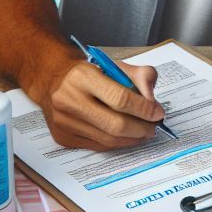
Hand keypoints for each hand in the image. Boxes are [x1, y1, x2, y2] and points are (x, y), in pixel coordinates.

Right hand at [35, 57, 163, 151]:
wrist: (53, 79)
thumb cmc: (88, 72)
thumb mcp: (115, 65)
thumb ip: (141, 76)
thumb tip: (152, 101)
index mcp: (82, 76)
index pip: (120, 99)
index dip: (144, 109)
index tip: (158, 113)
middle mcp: (69, 99)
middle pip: (115, 125)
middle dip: (142, 128)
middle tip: (154, 126)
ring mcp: (64, 121)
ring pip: (108, 140)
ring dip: (132, 138)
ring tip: (144, 131)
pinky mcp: (63, 137)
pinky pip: (98, 146)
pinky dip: (117, 143)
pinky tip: (126, 136)